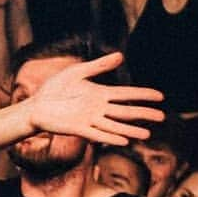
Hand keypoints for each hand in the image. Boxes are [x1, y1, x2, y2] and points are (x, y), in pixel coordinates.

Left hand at [26, 51, 163, 144]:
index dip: (143, 95)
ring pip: (114, 126)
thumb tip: (121, 56)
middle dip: (142, 114)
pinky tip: (123, 140)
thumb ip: (98, 66)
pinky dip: (110, 137)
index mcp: (99, 94)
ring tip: (147, 134)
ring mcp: (89, 119)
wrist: (35, 105)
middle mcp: (98, 108)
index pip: (126, 94)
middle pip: (125, 112)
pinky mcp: (78, 129)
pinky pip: (97, 134)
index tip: (160, 96)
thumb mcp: (77, 73)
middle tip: (161, 116)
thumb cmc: (55, 89)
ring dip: (130, 130)